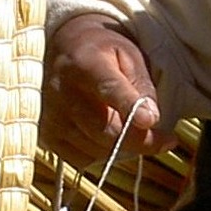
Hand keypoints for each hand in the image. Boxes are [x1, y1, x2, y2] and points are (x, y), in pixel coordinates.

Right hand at [42, 14, 176, 159]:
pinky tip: (105, 136)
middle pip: (105, 129)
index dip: (130, 107)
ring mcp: (52, 115)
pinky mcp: (47, 134)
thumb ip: (141, 86)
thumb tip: (151, 120)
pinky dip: (100, 154)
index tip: (151, 121)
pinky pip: (81, 160)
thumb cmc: (103, 53)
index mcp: (85, 63)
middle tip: (164, 140)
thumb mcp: (128, 56)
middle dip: (140, 140)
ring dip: (121, 147)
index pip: (109, 88)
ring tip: (131, 130)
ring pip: (96, 149)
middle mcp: (62, 90)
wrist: (63, 50)